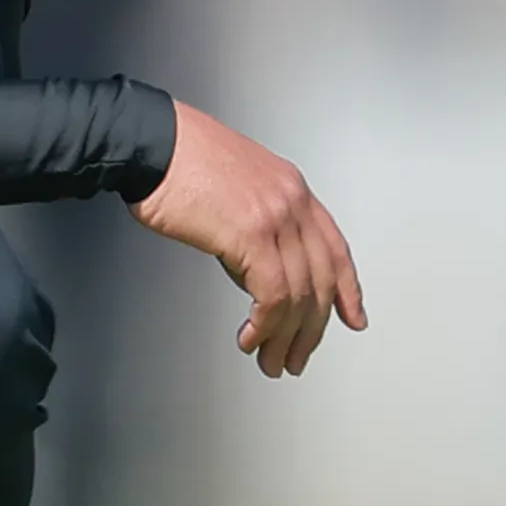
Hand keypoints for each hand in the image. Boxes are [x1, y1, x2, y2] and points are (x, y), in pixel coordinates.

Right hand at [129, 99, 368, 377]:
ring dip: (285, 338)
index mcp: (293, 189)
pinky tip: (250, 338)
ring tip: (272, 362)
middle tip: (297, 359)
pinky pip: (273, 295)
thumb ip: (259, 227)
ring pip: (300, 294)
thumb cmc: (181, 162)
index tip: (352, 317)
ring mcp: (277, 216)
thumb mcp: (237, 190)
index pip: (335, 248)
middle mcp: (293, 201)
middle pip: (322, 279)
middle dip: (312, 330)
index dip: (347, 289)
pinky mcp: (252, 235)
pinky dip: (264, 326)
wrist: (154, 143)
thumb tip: (259, 274)